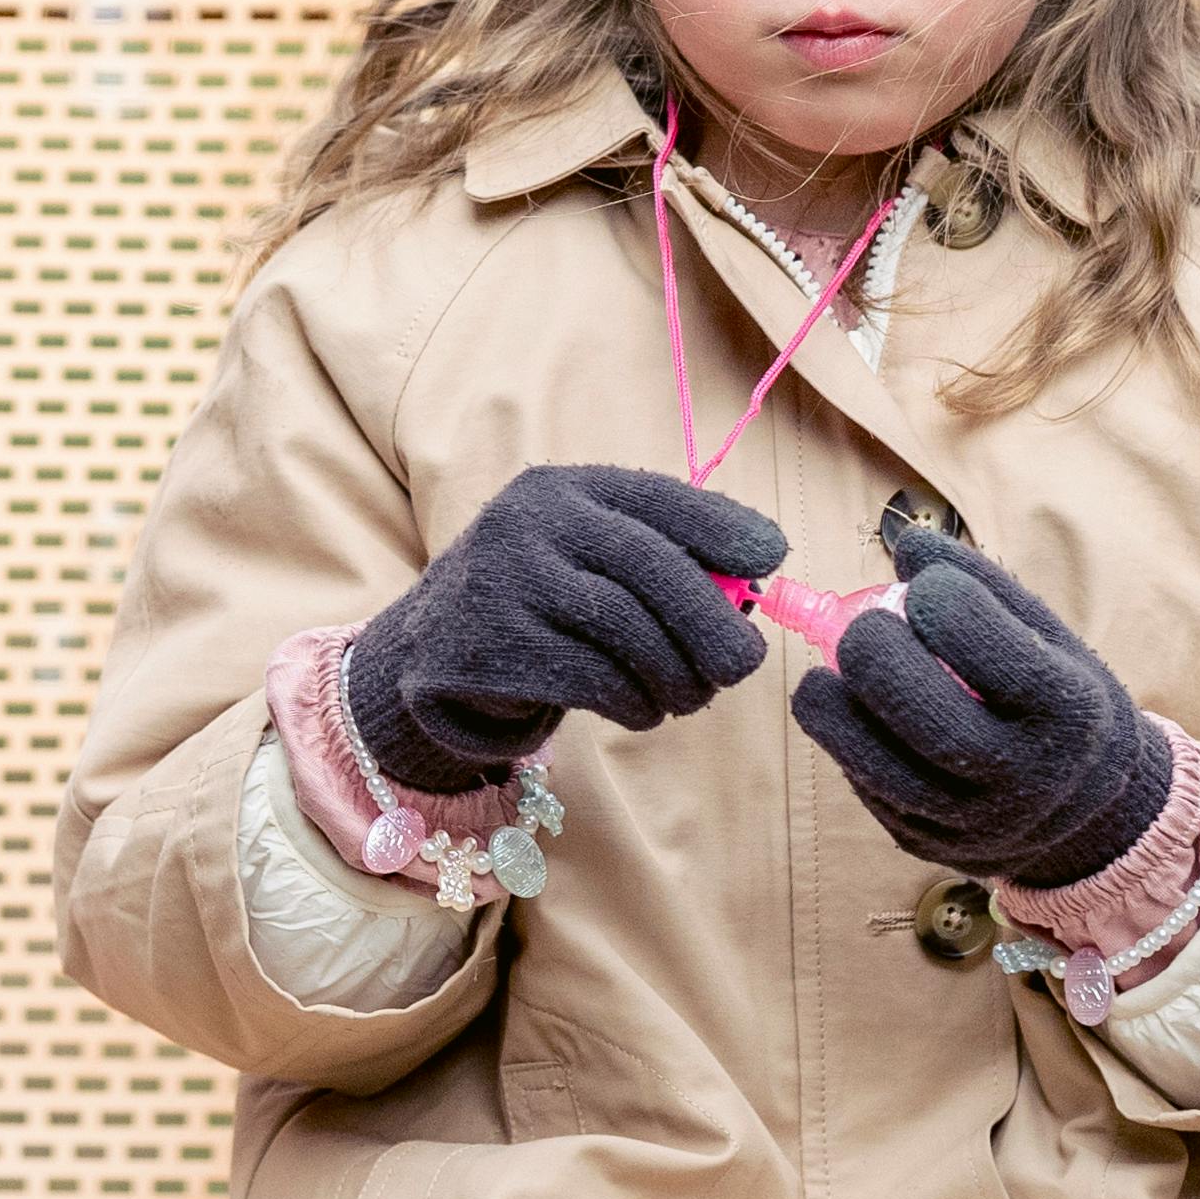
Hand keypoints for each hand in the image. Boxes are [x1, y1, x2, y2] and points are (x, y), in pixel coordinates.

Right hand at [342, 464, 783, 793]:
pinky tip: (640, 710)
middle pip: (651, 568)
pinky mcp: (491, 647)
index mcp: (564, 488)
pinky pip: (593, 680)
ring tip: (688, 697)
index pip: (657, 500)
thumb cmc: (538, 604)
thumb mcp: (587, 559)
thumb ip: (659, 561)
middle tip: (742, 664)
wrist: (428, 650)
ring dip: (676, 676)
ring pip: (626, 631)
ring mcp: (504, 581)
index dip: (722, 529)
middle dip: (712, 623)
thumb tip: (757, 579)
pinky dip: (634, 703)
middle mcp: (529, 521)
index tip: (771, 559)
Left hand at [790, 508, 1172, 888]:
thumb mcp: (1050, 640)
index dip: (943, 602)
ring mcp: (972, 824)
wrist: (1092, 821)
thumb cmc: (1061, 704)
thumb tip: (906, 543)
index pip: (990, 650)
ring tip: (830, 675)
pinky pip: (866, 789)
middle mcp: (1024, 779)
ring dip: (832, 706)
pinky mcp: (926, 846)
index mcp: (1067, 715)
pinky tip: (852, 717)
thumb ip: (983, 585)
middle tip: (864, 630)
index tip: (928, 588)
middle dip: (875, 653)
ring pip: (874, 764)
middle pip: (924, 714)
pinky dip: (845, 745)